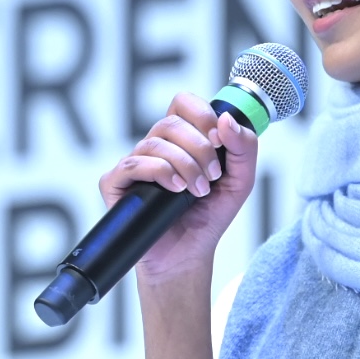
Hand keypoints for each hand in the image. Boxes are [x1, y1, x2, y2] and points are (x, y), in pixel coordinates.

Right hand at [97, 91, 258, 288]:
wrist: (188, 255)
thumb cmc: (209, 216)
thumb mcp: (239, 181)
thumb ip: (244, 148)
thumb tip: (226, 120)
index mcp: (181, 139)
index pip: (183, 103)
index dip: (202, 114)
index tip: (218, 140)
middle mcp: (155, 146)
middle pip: (170, 122)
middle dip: (199, 149)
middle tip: (212, 176)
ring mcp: (134, 164)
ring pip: (154, 143)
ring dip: (185, 166)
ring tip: (197, 191)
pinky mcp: (115, 184)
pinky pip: (132, 164)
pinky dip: (159, 173)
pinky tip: (175, 190)